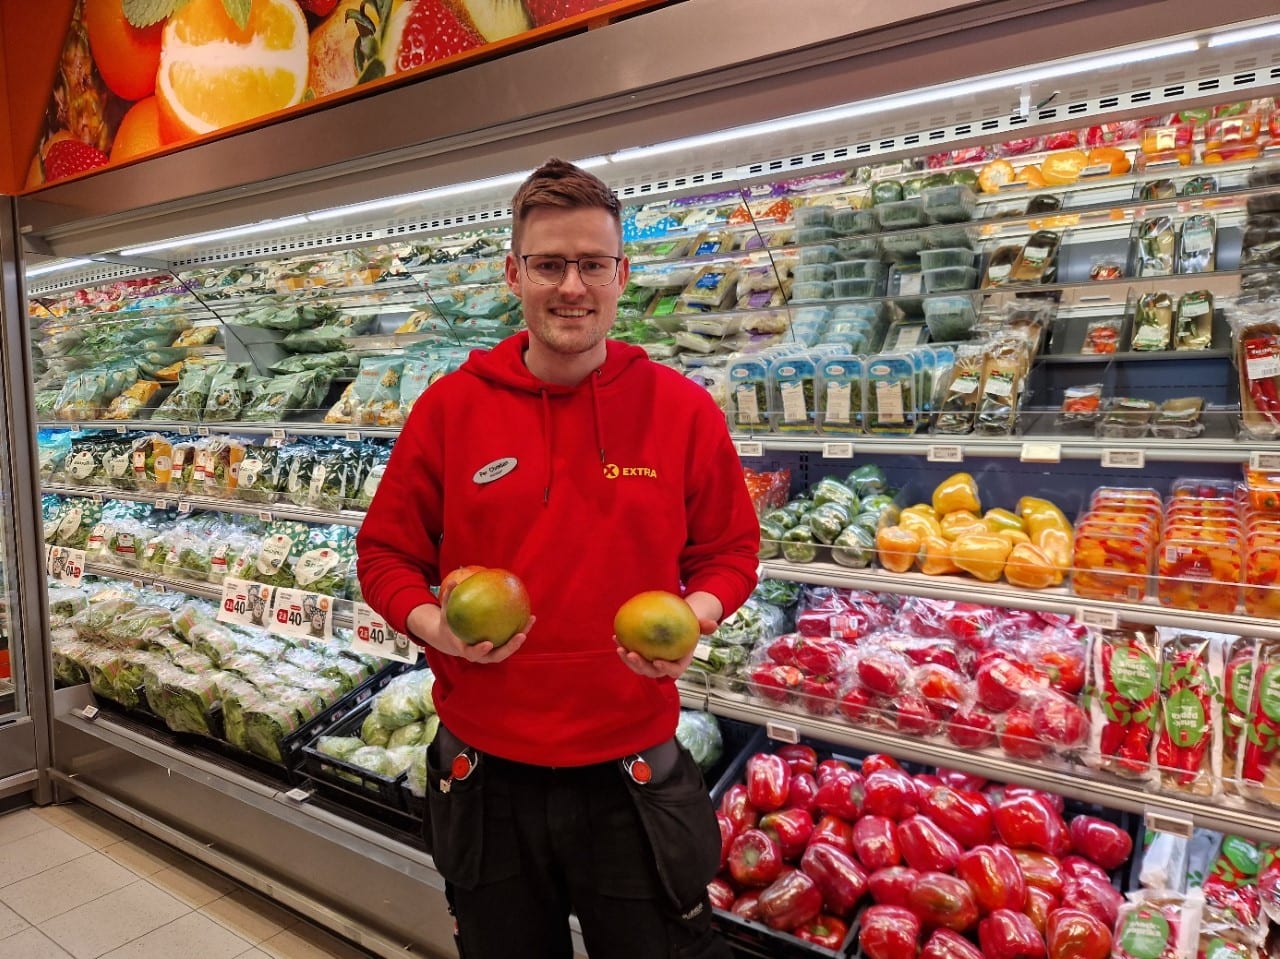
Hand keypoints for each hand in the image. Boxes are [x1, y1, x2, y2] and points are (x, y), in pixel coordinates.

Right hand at [406, 604, 533, 664]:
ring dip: (521, 639)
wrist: (452, 640)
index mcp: (466, 650)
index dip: (480, 650)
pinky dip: (521, 630)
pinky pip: (510, 640)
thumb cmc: (449, 626)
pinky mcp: (499, 648)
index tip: (488, 643)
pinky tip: (530, 616)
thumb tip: (453, 582)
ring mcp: (491, 653)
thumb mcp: (446, 614)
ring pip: (508, 649)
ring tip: (530, 621)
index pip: (473, 654)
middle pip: (497, 656)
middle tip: (520, 636)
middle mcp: (481, 655)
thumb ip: (449, 599)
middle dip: (510, 648)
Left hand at [616, 609, 716, 679]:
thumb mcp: (698, 624)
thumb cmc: (689, 626)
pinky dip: (623, 646)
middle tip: (632, 654)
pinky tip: (616, 636)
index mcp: (678, 663)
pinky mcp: (641, 656)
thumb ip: (704, 626)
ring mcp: (650, 662)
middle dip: (640, 666)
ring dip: (627, 660)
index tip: (658, 661)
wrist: (677, 625)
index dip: (665, 669)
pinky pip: (631, 654)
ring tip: (620, 648)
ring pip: (638, 666)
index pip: (673, 672)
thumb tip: (713, 624)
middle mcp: (663, 666)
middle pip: (651, 672)